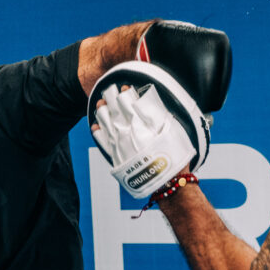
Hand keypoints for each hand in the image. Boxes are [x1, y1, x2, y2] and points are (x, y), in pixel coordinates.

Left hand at [92, 80, 199, 198]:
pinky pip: (102, 141)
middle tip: (110, 89)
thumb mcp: (171, 128)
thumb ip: (158, 112)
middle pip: (113, 108)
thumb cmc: (173, 155)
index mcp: (138, 123)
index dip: (125, 93)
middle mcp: (125, 131)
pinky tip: (96, 126)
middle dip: (111, 97)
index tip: (125, 87)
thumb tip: (146, 99)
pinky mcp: (115, 156)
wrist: (166, 182)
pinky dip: (97, 131)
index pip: (127, 102)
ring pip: (104, 122)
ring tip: (101, 103)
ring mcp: (118, 144)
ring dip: (102, 110)